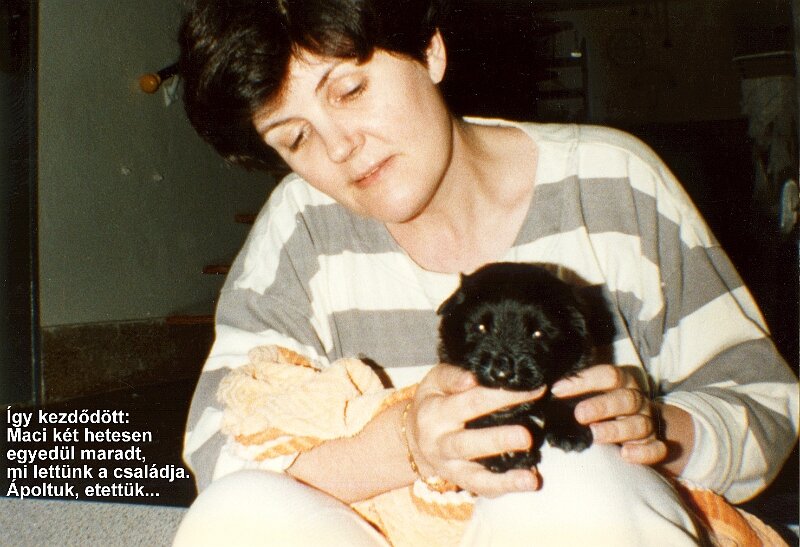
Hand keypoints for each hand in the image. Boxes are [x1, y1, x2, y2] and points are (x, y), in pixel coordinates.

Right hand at [405, 364, 545, 496]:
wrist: (414, 438)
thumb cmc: (432, 402)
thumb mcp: (435, 381)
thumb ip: (453, 375)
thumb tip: (472, 379)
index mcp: (434, 413)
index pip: (470, 402)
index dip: (502, 396)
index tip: (532, 390)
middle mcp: (440, 443)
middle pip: (469, 443)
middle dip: (499, 440)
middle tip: (526, 436)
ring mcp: (450, 467)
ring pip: (475, 475)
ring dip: (504, 477)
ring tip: (529, 477)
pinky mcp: (461, 481)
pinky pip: (483, 488)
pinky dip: (505, 487)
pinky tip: (527, 481)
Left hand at [551, 364, 666, 464]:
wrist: (638, 428)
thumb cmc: (602, 407)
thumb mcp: (588, 393)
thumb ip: (570, 390)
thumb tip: (536, 388)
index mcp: (622, 382)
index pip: (609, 375)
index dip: (584, 381)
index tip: (557, 390)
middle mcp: (637, 400)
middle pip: (626, 399)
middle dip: (602, 406)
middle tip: (578, 415)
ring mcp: (648, 422)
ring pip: (640, 424)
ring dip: (617, 430)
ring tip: (594, 436)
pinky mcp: (654, 445)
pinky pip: (656, 448)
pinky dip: (643, 452)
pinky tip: (625, 455)